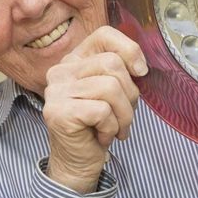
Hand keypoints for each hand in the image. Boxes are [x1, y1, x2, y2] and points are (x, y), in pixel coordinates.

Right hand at [42, 26, 146, 193]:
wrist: (78, 163)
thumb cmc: (98, 126)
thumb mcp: (112, 92)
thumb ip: (121, 71)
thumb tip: (141, 66)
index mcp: (74, 60)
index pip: (104, 35)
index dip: (129, 50)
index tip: (140, 72)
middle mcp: (61, 71)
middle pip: (112, 64)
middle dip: (130, 93)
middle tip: (124, 114)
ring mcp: (56, 91)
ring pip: (110, 87)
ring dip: (124, 114)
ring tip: (116, 128)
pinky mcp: (59, 112)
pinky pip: (102, 111)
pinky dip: (111, 127)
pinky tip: (103, 136)